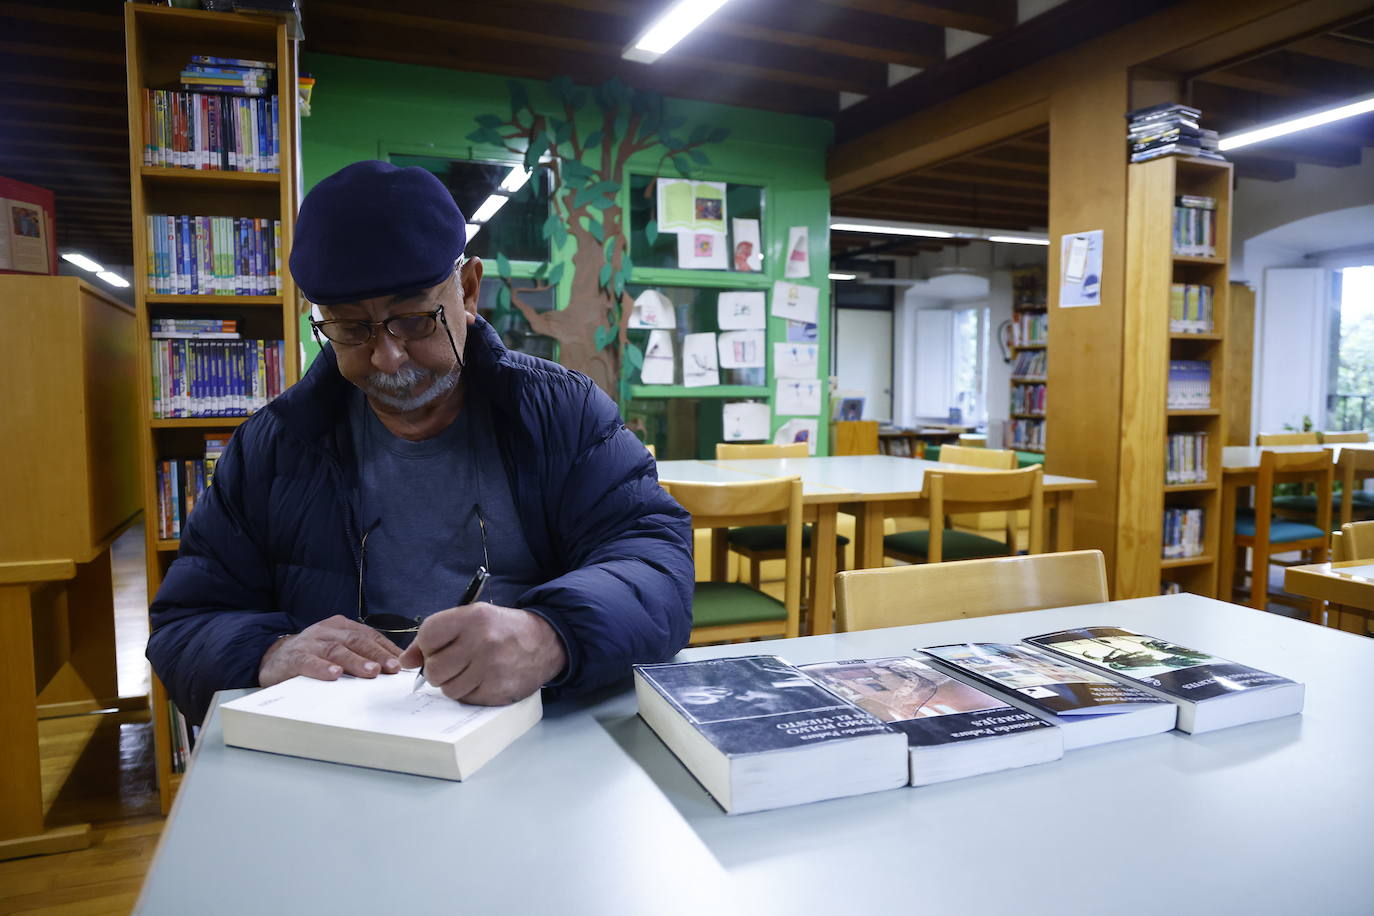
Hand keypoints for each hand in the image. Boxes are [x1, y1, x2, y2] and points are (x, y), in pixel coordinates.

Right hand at [258, 614, 403, 686]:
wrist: (274, 657)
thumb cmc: (314, 655)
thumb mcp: (338, 649)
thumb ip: (360, 654)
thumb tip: (392, 667)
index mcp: (341, 626)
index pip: (369, 636)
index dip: (387, 648)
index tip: (403, 662)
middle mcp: (327, 631)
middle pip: (356, 640)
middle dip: (377, 654)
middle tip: (393, 667)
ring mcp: (310, 642)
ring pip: (336, 650)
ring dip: (356, 661)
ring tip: (372, 672)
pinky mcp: (294, 657)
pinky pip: (309, 662)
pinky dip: (323, 668)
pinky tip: (335, 675)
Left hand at [398, 603, 564, 705]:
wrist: (545, 641)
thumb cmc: (501, 629)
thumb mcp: (472, 618)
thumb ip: (436, 635)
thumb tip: (405, 661)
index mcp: (474, 617)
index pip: (428, 635)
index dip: (426, 646)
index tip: (437, 647)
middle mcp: (483, 641)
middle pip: (434, 669)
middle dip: (437, 670)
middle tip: (452, 663)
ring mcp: (493, 668)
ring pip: (448, 689)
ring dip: (453, 684)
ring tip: (469, 671)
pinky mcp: (500, 690)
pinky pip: (466, 699)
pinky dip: (469, 693)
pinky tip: (482, 679)